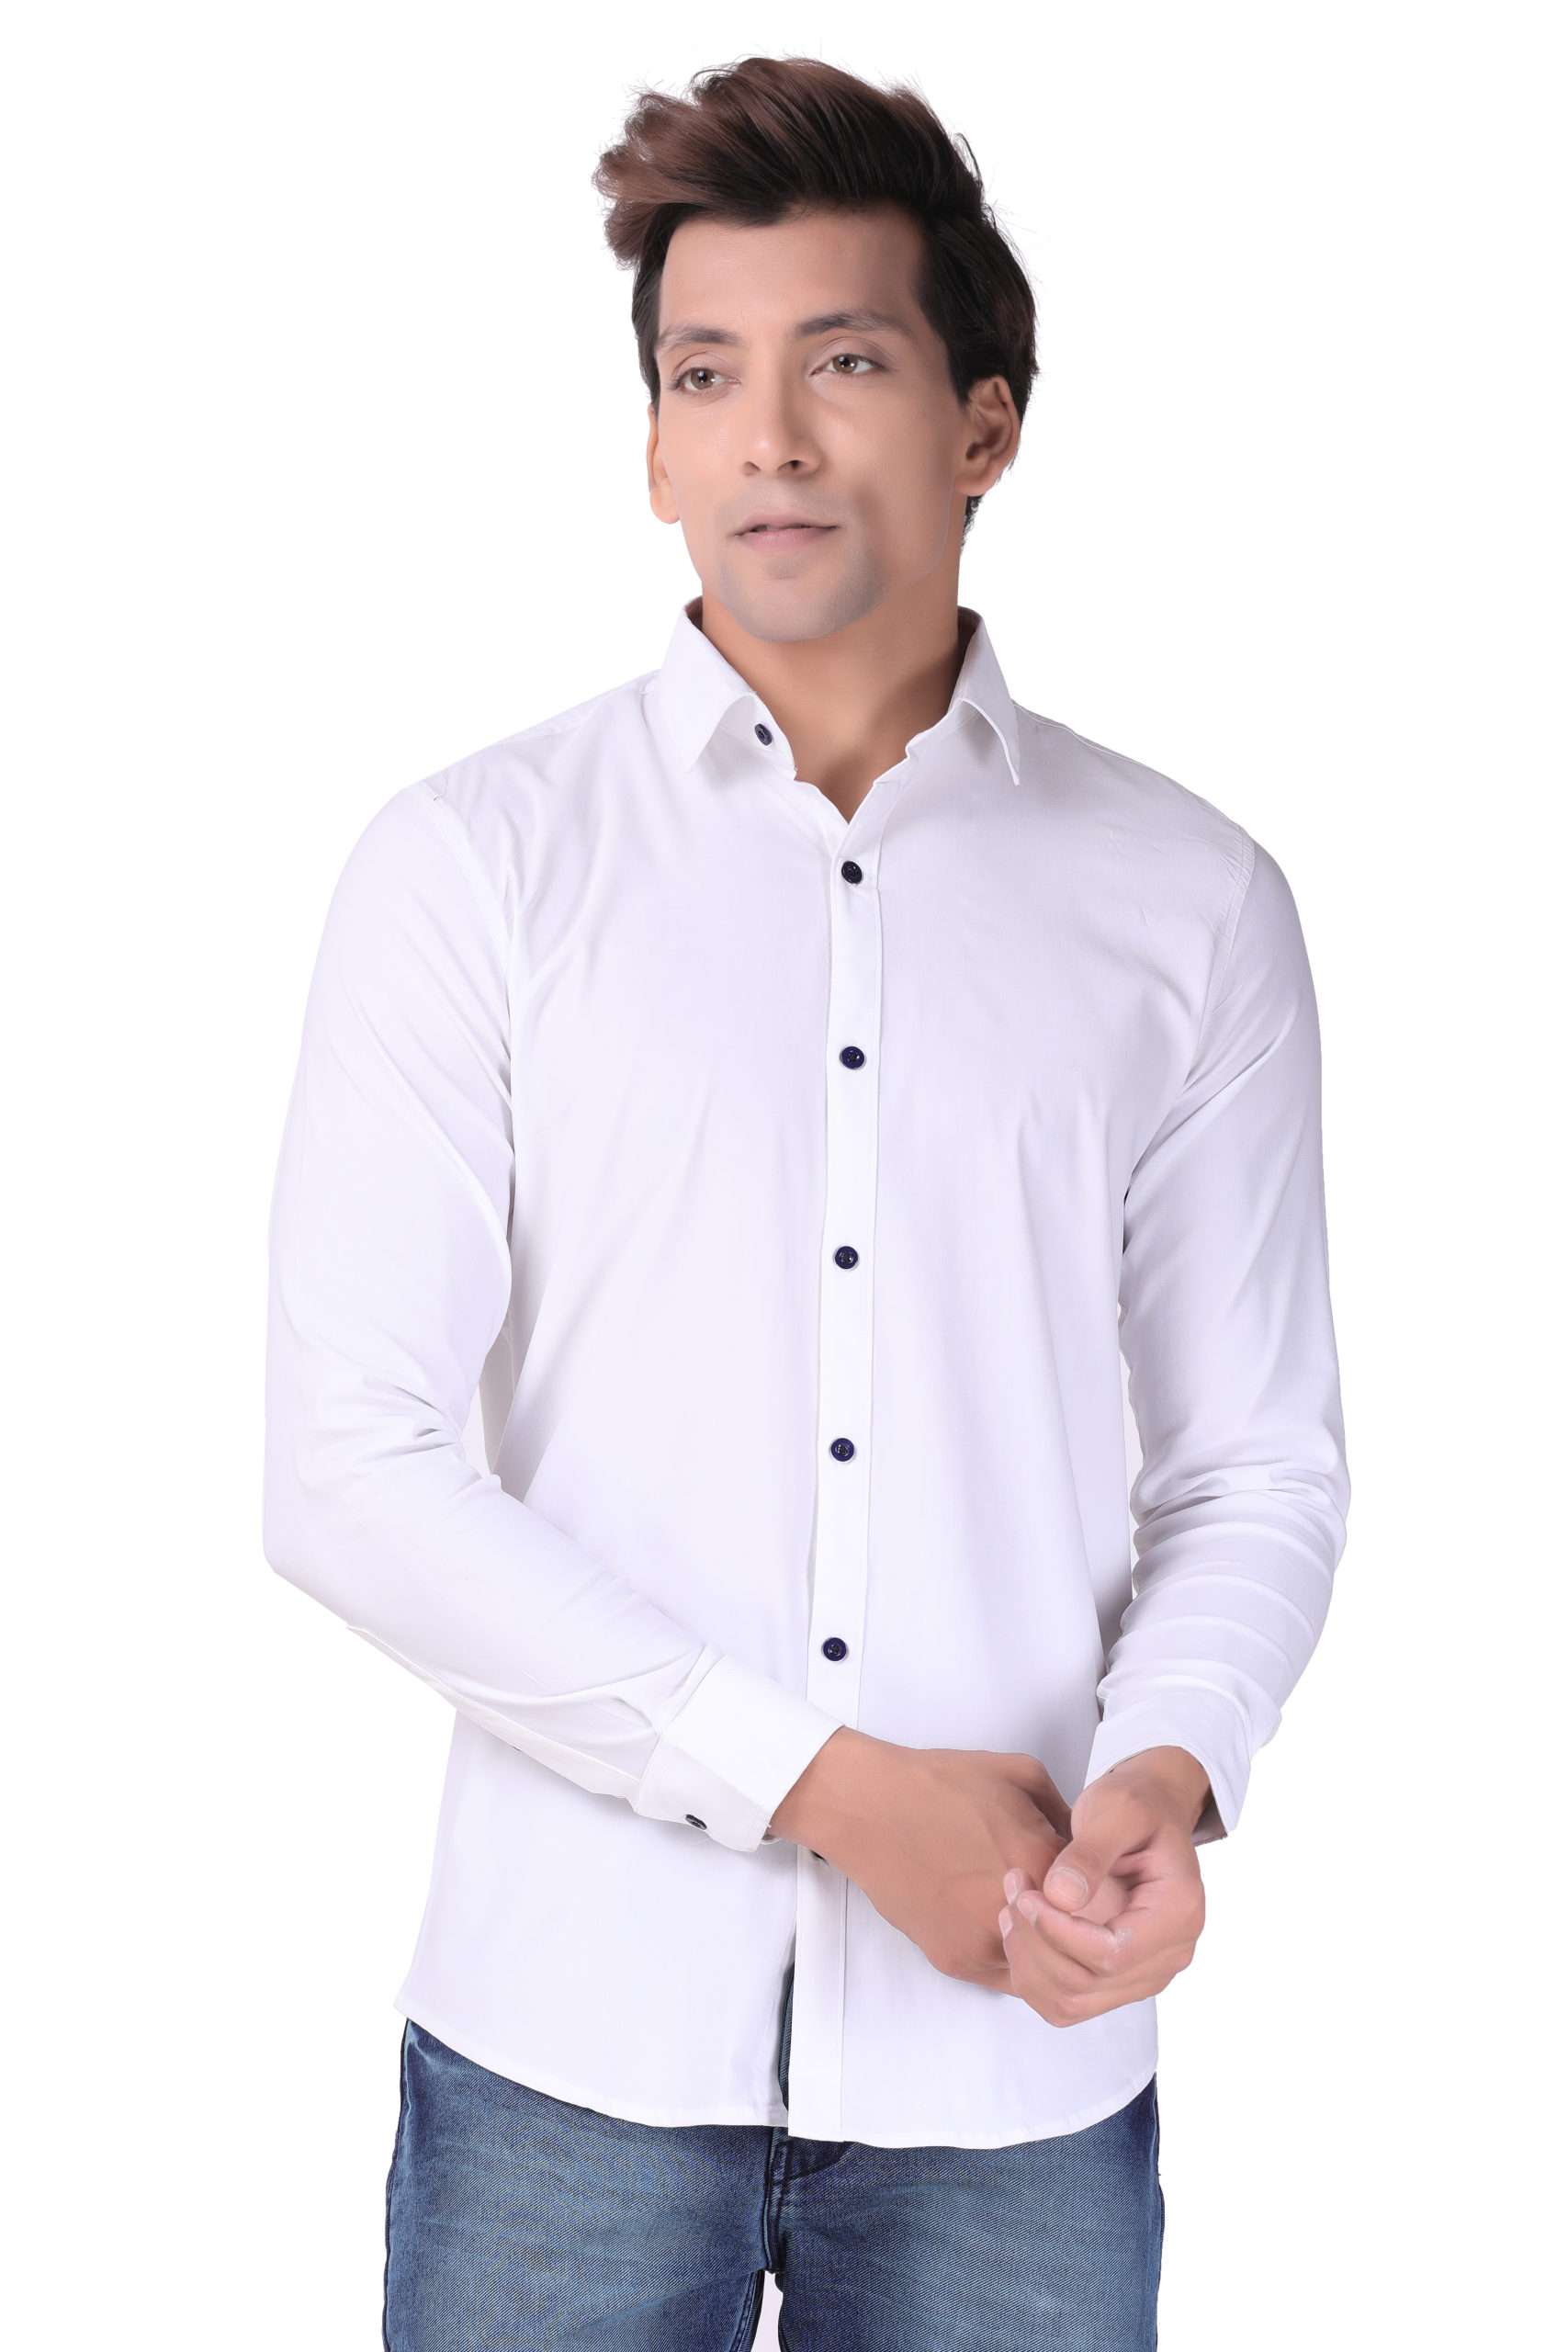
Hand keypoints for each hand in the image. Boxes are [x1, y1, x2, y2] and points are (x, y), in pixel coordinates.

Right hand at [778, 1733, 1091, 1989]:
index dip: (1110, 1888)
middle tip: (1077, 1902)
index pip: (1108, 1897)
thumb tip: (1090, 1846)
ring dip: (1050, 1945)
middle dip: (1084, 1921)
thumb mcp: (1022, 1774)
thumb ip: (1069, 1813)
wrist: (869, 1807)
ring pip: (1046, 1966)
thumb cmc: (941, 1782)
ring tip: (1041, 1913)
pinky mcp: (957, 1960)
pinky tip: (1004, 1919)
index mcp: (1042, 1861)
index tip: (1104, 1879)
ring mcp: (985, 1942)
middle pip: (1080, 1937)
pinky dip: (1015, 1954)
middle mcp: (1018, 1911)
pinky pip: (1007, 1975)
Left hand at [996, 1759, 1206, 2024]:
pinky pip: (1067, 2002)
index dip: (1058, 1933)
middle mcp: (1169, 1955)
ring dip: (1028, 1960)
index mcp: (1178, 1914)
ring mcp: (1144, 1974)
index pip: (1111, 1954)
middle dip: (1035, 1942)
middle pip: (1086, 1984)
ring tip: (1012, 1905)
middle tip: (1013, 1887)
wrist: (1148, 1812)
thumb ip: (1090, 1852)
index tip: (1026, 1894)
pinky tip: (1020, 1930)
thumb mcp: (1116, 1810)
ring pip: (1071, 2002)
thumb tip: (1062, 1897)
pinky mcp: (1118, 1980)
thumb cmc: (1136, 1804)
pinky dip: (1033, 1975)